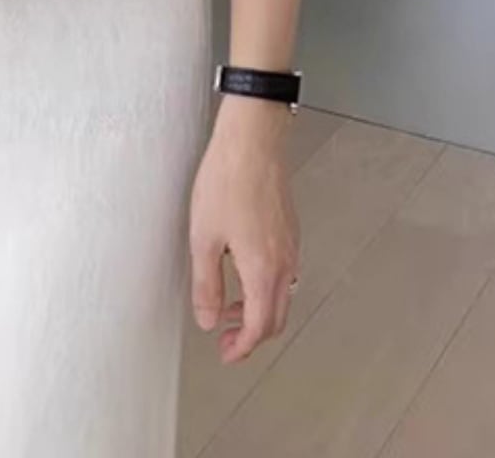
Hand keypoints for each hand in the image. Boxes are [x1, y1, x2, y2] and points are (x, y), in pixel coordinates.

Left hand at [188, 97, 299, 362]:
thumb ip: (206, 284)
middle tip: (227, 338)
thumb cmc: (228, 179)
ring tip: (230, 306)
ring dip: (259, 309)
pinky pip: (283, 272)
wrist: (252, 141)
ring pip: (282, 295)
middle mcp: (284, 261)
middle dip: (251, 335)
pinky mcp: (289, 229)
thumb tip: (208, 319)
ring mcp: (290, 244)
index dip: (242, 348)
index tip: (226, 353)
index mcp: (263, 270)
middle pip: (275, 317)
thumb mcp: (204, 237)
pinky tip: (243, 272)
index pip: (259, 327)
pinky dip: (265, 286)